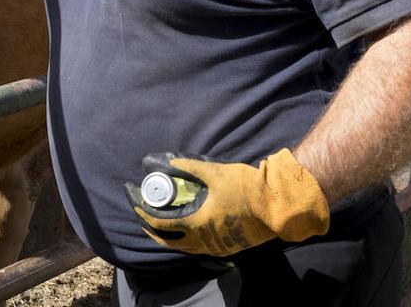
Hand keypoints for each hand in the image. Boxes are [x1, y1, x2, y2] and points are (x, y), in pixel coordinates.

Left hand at [126, 149, 328, 256]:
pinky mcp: (228, 247)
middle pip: (168, 241)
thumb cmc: (246, 188)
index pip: (160, 223)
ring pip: (184, 248)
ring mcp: (217, 246)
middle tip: (141, 216)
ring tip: (159, 226)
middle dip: (151, 230)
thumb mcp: (214, 173)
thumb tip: (169, 161)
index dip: (144, 212)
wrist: (276, 206)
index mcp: (197, 223)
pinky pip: (199, 248)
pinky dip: (186, 241)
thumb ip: (190, 167)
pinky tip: (186, 231)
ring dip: (169, 237)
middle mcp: (204, 240)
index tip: (134, 201)